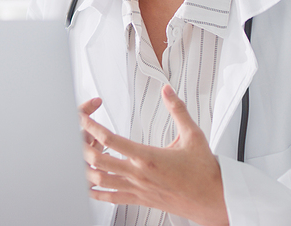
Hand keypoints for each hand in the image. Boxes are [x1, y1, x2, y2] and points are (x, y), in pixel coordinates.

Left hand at [79, 85, 228, 225]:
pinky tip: (89, 187)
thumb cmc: (204, 171)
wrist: (212, 199)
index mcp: (148, 157)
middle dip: (83, 147)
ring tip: (79, 157)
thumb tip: (168, 91)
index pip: (110, 140)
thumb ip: (178, 110)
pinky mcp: (140, 200)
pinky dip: (96, 193)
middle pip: (98, 161)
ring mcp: (137, 189)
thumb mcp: (193, 135)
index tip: (83, 118)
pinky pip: (111, 198)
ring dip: (85, 169)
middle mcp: (138, 174)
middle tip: (78, 135)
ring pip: (100, 181)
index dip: (92, 127)